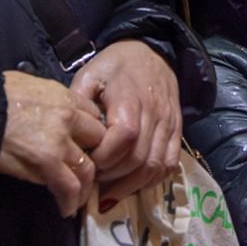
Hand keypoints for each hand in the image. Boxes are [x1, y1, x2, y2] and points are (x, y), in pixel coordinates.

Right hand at [0, 71, 106, 216]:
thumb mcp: (27, 85)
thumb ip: (46, 99)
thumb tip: (46, 110)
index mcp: (62, 95)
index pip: (93, 115)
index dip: (90, 132)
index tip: (85, 144)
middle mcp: (68, 116)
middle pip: (97, 140)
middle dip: (93, 157)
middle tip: (84, 171)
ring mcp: (59, 140)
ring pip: (87, 168)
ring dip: (85, 186)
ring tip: (77, 198)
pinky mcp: (47, 162)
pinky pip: (69, 186)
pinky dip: (70, 201)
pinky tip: (65, 209)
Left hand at [70, 41, 181, 208]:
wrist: (152, 52)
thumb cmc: (116, 65)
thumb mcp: (90, 74)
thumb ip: (78, 101)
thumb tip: (69, 131)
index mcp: (131, 99)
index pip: (123, 138)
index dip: (104, 158)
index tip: (86, 163)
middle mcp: (155, 114)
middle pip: (139, 158)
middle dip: (113, 176)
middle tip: (93, 182)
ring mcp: (169, 125)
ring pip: (155, 166)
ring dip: (131, 185)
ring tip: (109, 194)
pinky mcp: (177, 132)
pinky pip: (169, 164)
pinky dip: (152, 180)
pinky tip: (133, 185)